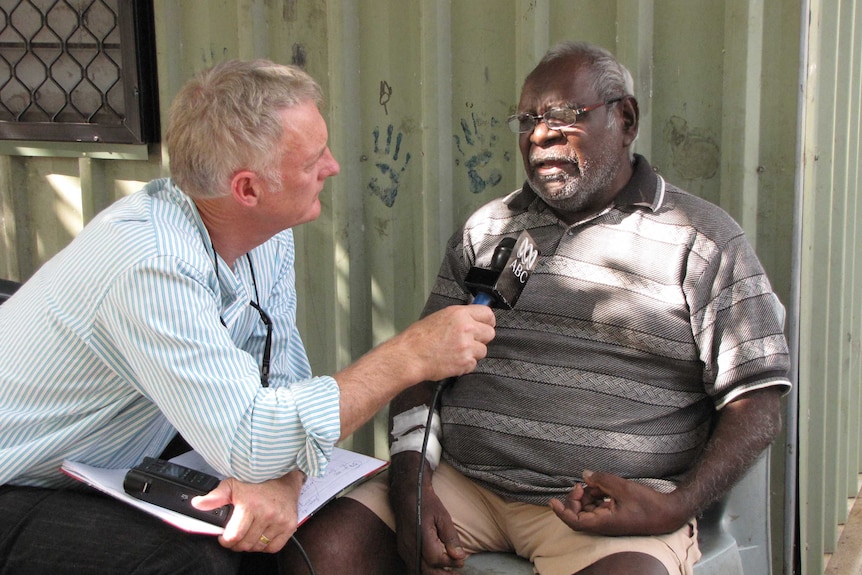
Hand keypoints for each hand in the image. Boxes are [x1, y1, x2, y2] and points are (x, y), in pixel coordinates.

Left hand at [192, 469, 304, 551]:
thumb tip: (197, 504)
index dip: (226, 541)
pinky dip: (266, 546)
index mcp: (251, 505)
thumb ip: (215, 497)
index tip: (224, 537)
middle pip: (246, 544)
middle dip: (237, 543)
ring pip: (259, 547)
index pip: (234, 536)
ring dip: (251, 544)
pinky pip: (274, 547)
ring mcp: (280, 520)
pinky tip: (262, 535)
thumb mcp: (232, 484)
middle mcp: (267, 514)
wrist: (282, 474)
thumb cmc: (257, 479)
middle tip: (235, 536)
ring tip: (248, 533)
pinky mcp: (289, 525)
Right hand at [390, 453, 465, 573]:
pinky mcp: (402, 549)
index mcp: (421, 538)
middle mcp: (410, 547)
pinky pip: (412, 565)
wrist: (406, 493)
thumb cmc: (426, 502)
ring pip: (418, 570)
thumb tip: (460, 557)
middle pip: (426, 571)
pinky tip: (434, 569)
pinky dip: (424, 570)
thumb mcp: (443, 516)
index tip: (462, 560)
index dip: (451, 563)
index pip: (437, 560)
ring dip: (433, 574)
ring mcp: (404, 549)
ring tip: (448, 574)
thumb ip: (451, 537)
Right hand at [400, 305, 495, 382]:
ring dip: (473, 353)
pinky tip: (452, 361)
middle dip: (481, 338)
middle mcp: (466, 328)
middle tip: (469, 341)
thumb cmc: (418, 337)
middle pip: (490, 333)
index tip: (485, 324)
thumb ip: (459, 318)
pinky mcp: (465, 362)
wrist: (410, 356)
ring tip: (456, 352)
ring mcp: (467, 346)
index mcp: (459, 314)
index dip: (487, 321)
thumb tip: (473, 319)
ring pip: (483, 350)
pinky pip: (474, 364)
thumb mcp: (439, 317)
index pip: (488, 314)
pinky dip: (465, 365)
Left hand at [549, 470, 688, 536]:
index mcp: (603, 523)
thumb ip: (602, 480)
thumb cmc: (648, 504)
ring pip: (588, 510)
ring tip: (595, 483)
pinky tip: (602, 486)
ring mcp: (609, 521)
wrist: (669, 513)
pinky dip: (597, 497)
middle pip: (579, 514)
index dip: (562, 511)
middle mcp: (604, 525)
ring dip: (587, 496)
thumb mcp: (623, 488)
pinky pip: (599, 507)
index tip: (553, 501)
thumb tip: (585, 475)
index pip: (575, 521)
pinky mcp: (615, 517)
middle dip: (576, 498)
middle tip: (581, 484)